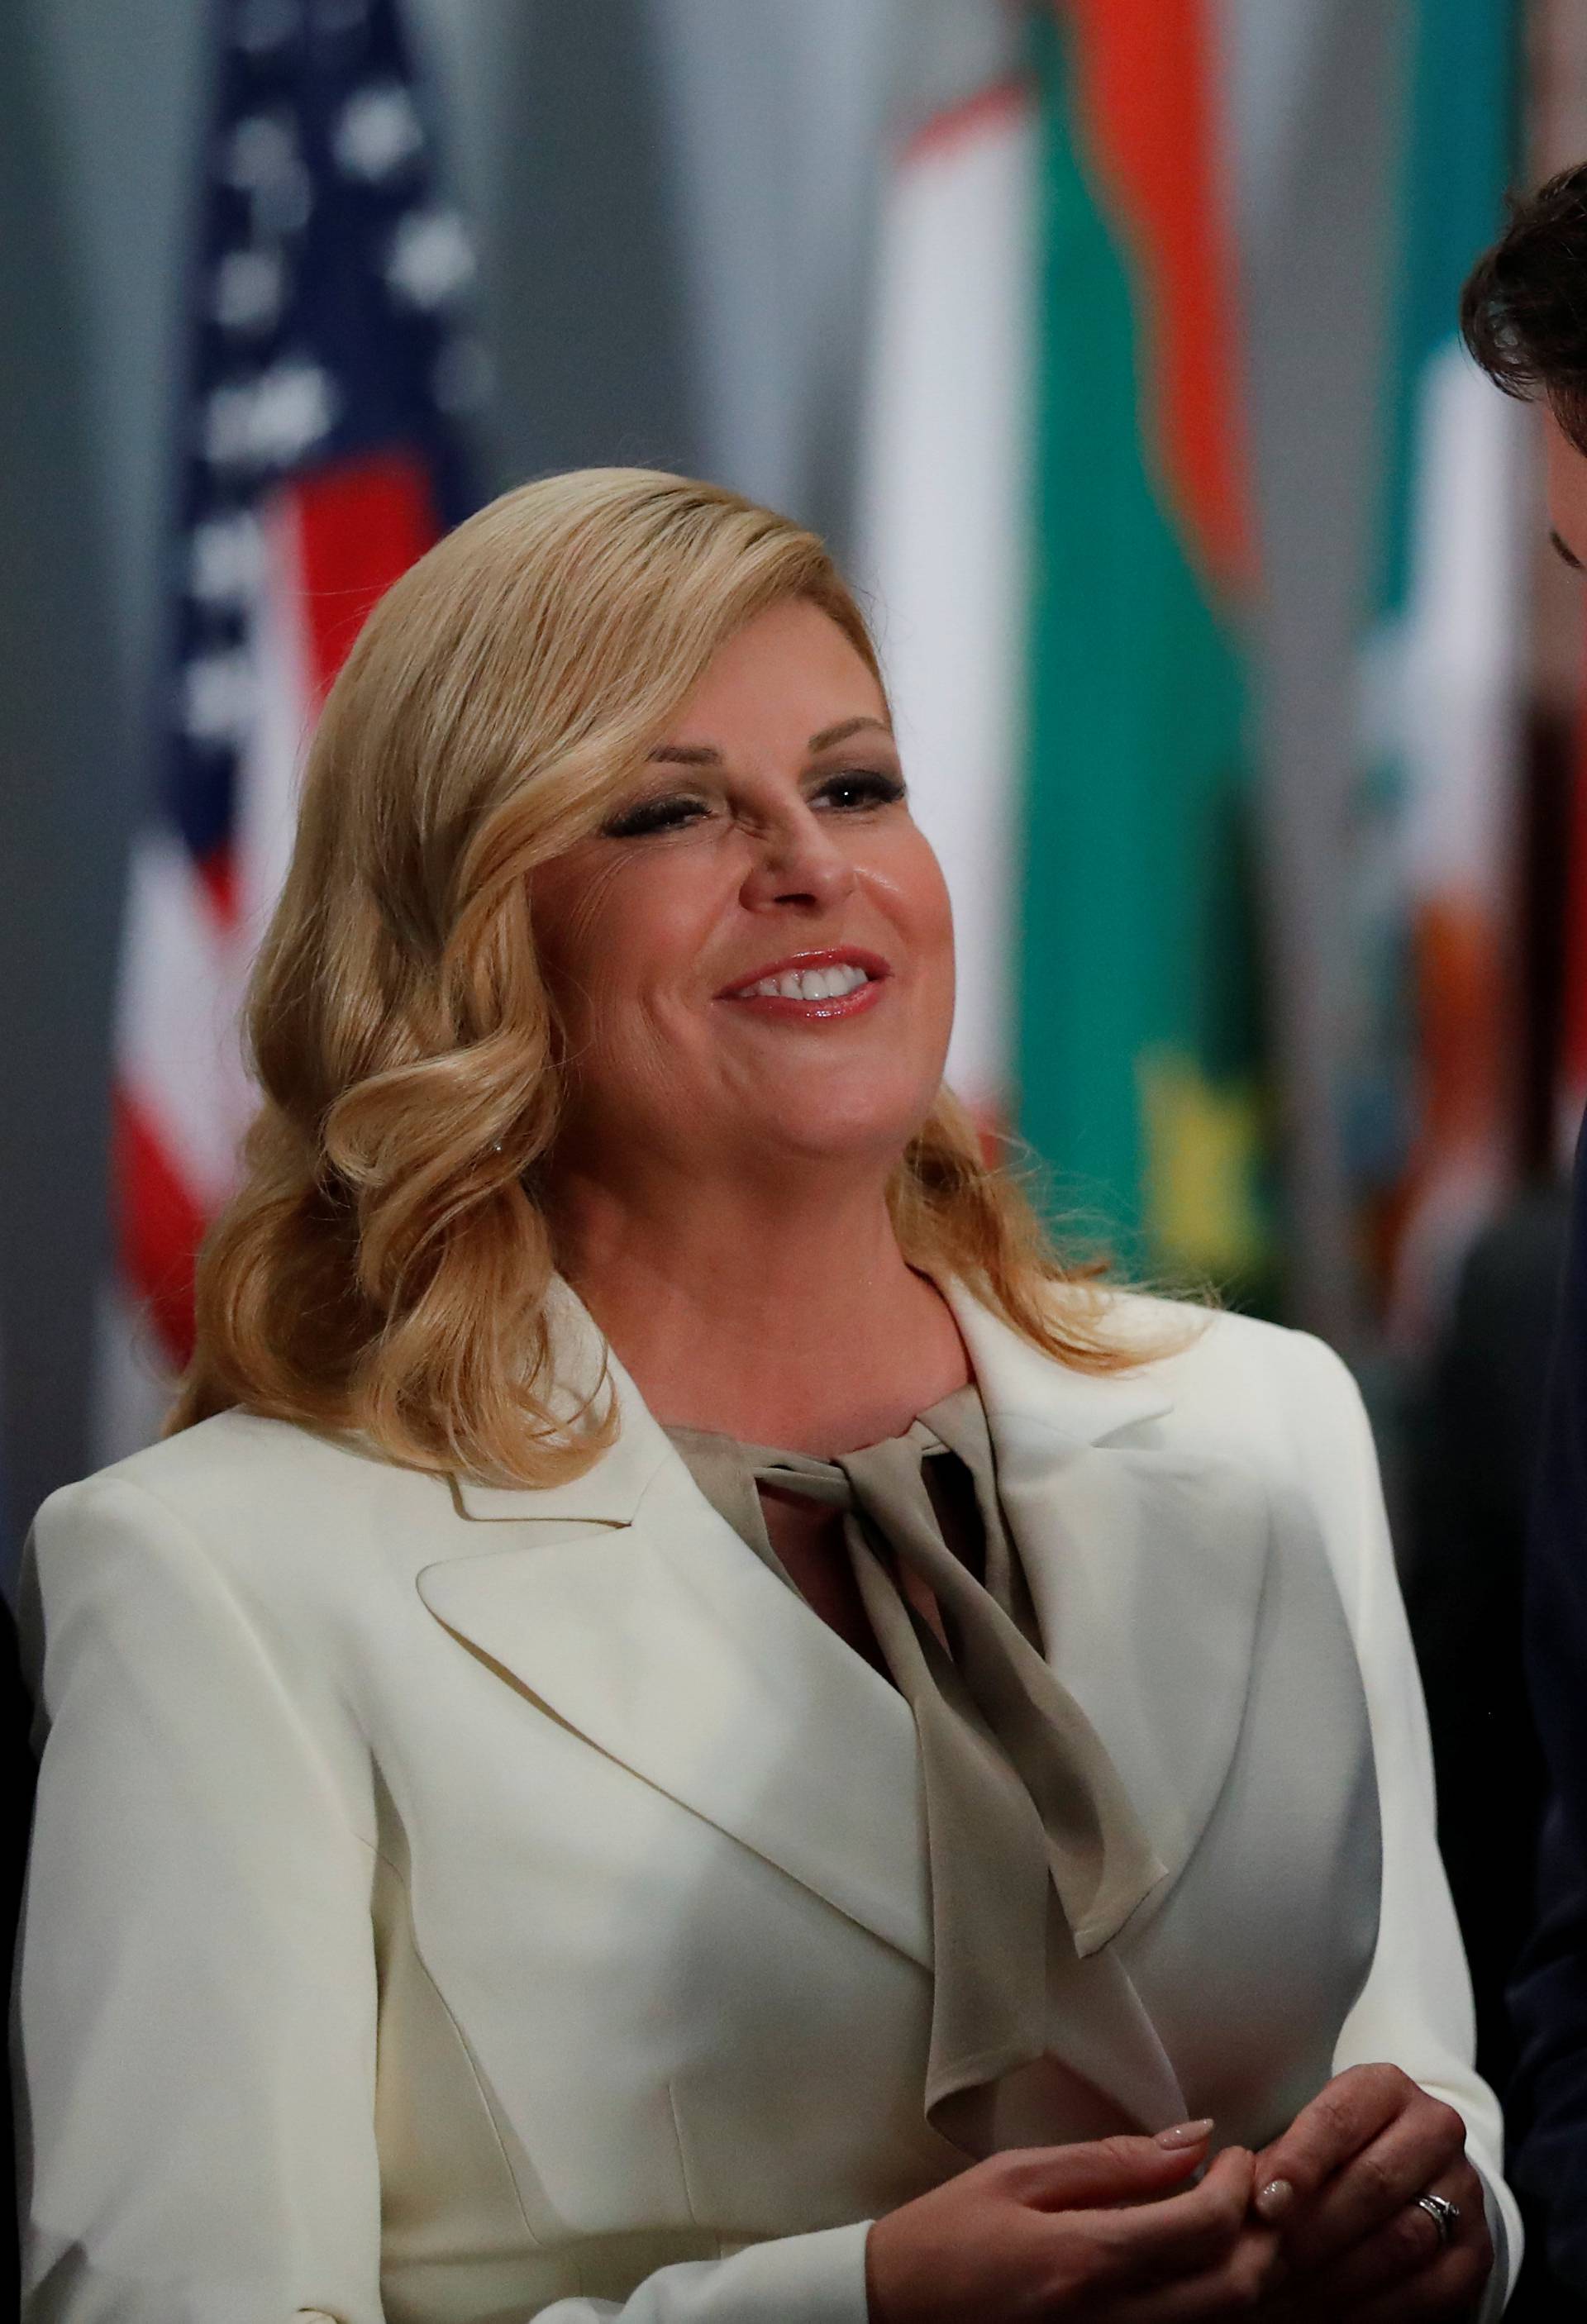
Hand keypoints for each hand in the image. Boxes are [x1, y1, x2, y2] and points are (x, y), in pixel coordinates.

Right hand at [865, 2120, 1283, 2321]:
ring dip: (1246, 2271)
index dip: (1238, 2185)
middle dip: (1262, 2233)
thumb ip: (1112, 2161)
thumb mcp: (1019, 2175)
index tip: (1234, 2153)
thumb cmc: (947, 2236)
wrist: (894, 2312)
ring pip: (1221, 2323)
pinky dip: (1211, 2304)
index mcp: (1086, 2260)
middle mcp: (1112, 2322)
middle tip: (1250, 2187)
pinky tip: (1199, 2266)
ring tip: (1232, 2221)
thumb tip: (1194, 2138)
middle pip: (1233, 2289)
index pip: (1203, 2228)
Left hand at [1250, 2064, 1490, 2319]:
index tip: (1263, 2204)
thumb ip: (1280, 2162)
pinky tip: (1331, 2319)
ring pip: (1402, 2238)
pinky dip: (1377, 2310)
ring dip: (1339, 2277)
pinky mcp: (1476, 2249)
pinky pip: (1431, 2289)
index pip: (1339, 2119)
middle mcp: (1435, 2129)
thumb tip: (1240, 2197)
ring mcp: (1464, 2190)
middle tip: (1265, 2266)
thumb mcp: (1309, 2138)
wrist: (1414, 2177)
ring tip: (1287, 2299)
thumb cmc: (1338, 2154)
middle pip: (1373, 2182)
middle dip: (1313, 2230)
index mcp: (1385, 2087)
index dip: (1300, 2162)